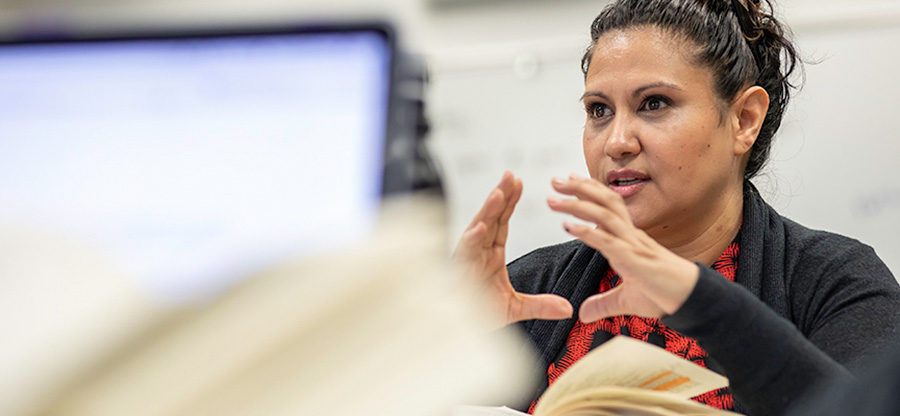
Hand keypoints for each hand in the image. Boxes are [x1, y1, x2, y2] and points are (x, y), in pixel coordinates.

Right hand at [454, 171, 572, 325]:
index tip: (519, 183)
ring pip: (477, 229)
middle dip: (500, 195)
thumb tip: (568, 309)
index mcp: (490, 253)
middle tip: (511, 175)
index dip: (510, 202)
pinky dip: (472, 239)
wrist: (458, 330)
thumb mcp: (515, 308)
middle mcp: (478, 251)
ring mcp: (468, 259)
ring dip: (487, 211)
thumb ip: (540, 305)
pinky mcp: (458, 270)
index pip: (502, 222)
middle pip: (490, 218)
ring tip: (499, 193)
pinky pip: (465, 252)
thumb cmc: (478, 313)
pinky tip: (481, 227)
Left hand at [547, 174, 699, 321]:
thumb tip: (583, 313)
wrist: (691, 301)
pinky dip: (586, 232)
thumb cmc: (665, 295)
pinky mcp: (633, 259)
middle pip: (604, 202)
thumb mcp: (626, 301)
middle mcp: (630, 236)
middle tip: (555, 180)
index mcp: (629, 239)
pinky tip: (568, 225)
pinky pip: (607, 241)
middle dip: (579, 189)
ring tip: (553, 200)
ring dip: (576, 205)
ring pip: (603, 216)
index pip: (609, 207)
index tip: (570, 181)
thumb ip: (603, 304)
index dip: (590, 192)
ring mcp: (632, 245)